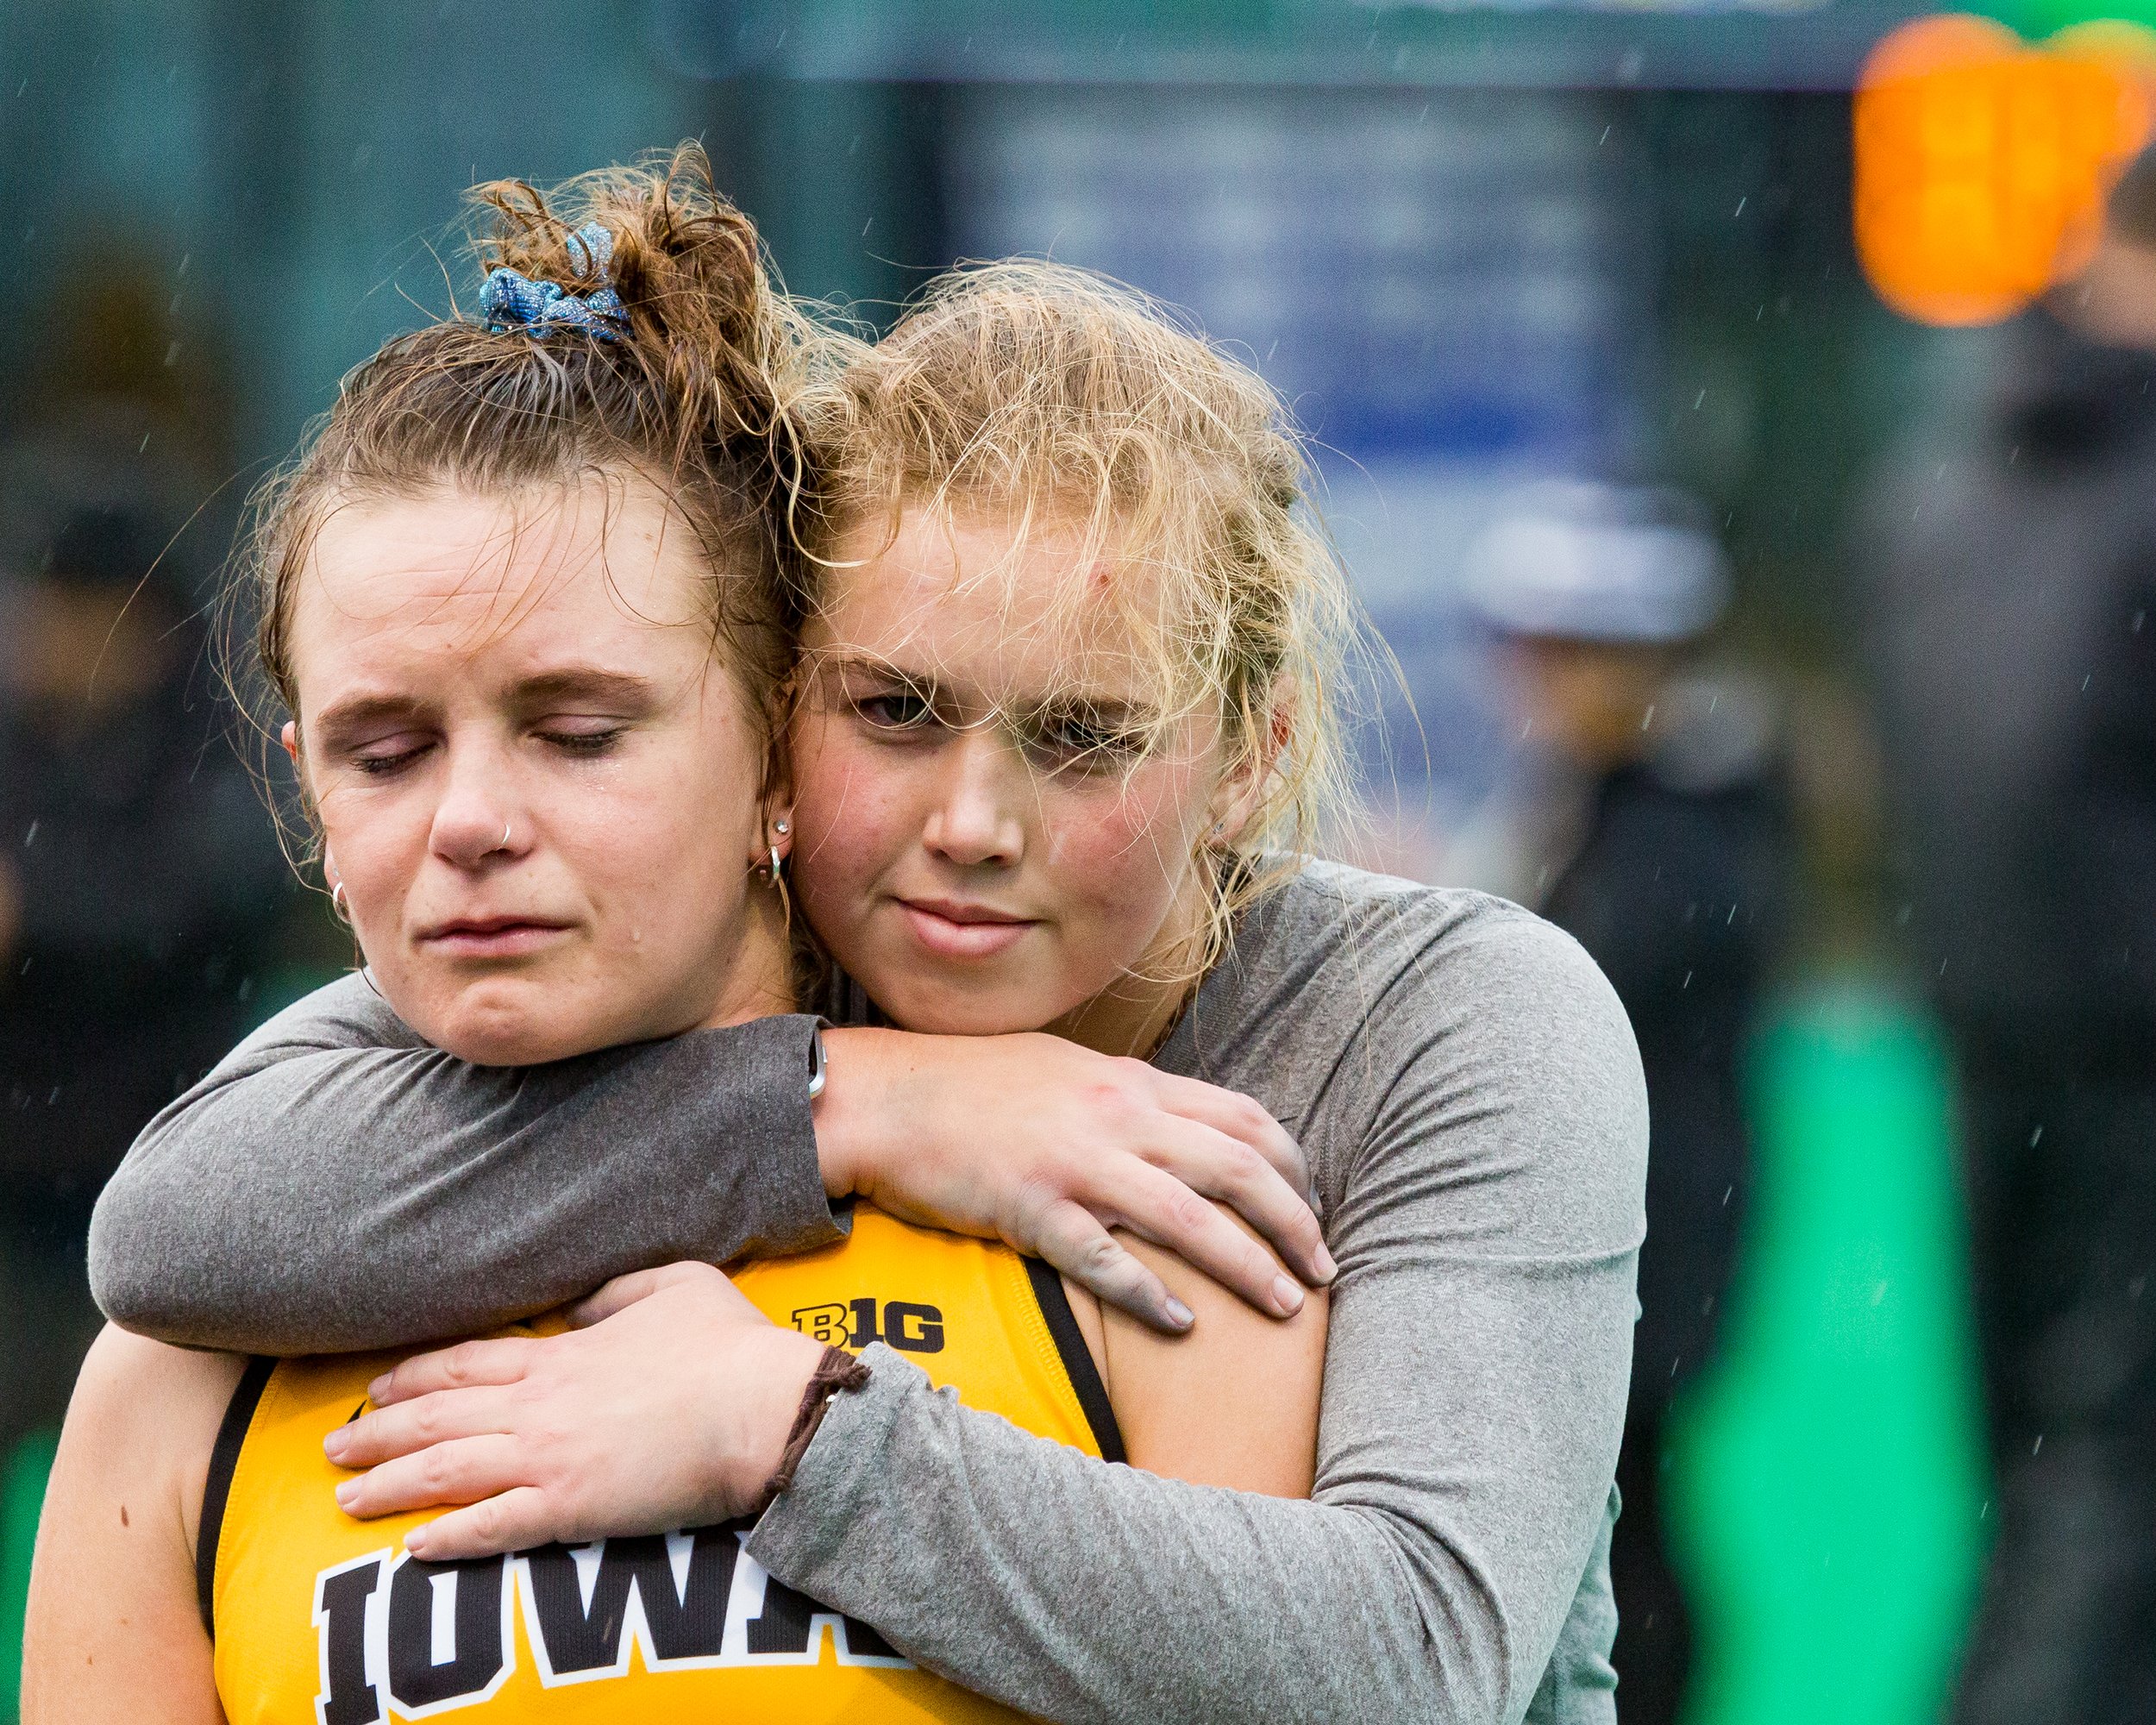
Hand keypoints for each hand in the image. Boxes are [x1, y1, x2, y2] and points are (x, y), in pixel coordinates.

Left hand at [322, 1262, 822, 1559]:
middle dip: (378, 1432)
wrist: (763, 1406)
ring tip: (345, 1497)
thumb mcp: (675, 1284)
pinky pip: (493, 1526)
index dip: (415, 1376)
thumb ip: (616, 1290)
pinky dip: (448, 1538)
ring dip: (390, 1484)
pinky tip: (414, 1548)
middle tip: (332, 1446)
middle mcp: (541, 1405)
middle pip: (439, 1416)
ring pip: (448, 1470)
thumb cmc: (731, 1344)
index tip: (376, 1387)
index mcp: (564, 1354)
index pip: (468, 1362)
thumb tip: (575, 1307)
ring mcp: (552, 1457)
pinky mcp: (573, 1507)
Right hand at [815, 1029, 1331, 1332]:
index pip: (1244, 1119)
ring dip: (1250, 1266)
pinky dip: (1152, 1294)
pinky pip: (1107, 1258)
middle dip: (1295, 1224)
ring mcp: (1077, 1162)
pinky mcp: (1032, 1207)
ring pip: (1191, 1218)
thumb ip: (1131, 1098)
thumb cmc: (978, 1087)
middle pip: (1239, 1170)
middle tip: (1326, 1272)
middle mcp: (1119, 1116)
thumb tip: (1184, 1127)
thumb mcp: (1070, 1072)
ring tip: (1286, 1307)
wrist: (890, 1097)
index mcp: (1133, 1083)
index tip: (1315, 1209)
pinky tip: (1183, 1324)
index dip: (1293, 1168)